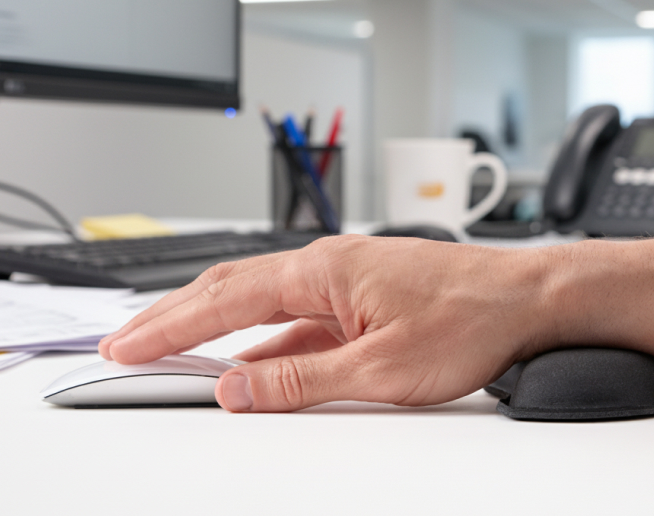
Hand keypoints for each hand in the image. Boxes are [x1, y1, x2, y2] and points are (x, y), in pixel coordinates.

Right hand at [98, 236, 555, 412]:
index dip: (170, 325)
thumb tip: (237, 389)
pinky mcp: (359, 297)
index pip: (224, 299)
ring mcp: (342, 280)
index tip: (128, 345)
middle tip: (130, 341)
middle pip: (231, 290)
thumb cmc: (468, 319)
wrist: (525, 299)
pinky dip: (262, 340)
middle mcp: (326, 266)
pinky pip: (296, 319)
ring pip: (261, 304)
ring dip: (215, 327)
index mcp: (322, 271)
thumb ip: (300, 381)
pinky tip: (249, 362)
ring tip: (172, 348)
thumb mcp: (379, 369)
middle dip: (176, 317)